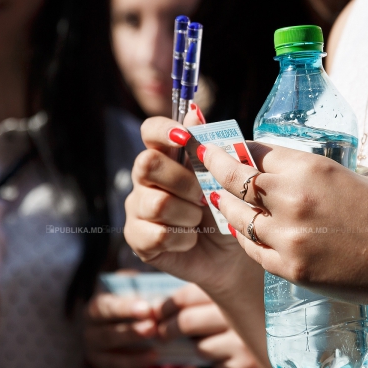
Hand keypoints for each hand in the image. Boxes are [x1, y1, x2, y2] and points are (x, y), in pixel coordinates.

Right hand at [83, 291, 158, 367]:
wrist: (119, 322)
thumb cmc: (129, 306)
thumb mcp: (133, 298)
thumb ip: (143, 301)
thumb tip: (159, 306)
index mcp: (96, 308)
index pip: (106, 308)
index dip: (126, 308)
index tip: (146, 309)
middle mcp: (90, 330)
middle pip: (108, 333)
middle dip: (132, 332)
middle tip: (153, 328)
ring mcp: (94, 349)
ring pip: (110, 353)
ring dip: (135, 352)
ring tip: (155, 347)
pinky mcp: (102, 364)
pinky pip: (117, 366)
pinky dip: (135, 362)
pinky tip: (153, 356)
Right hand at [124, 107, 260, 294]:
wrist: (230, 255)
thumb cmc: (226, 211)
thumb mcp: (224, 179)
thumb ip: (208, 147)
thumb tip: (195, 112)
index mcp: (165, 156)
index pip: (150, 131)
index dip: (163, 130)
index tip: (183, 137)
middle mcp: (145, 180)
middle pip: (147, 164)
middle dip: (184, 181)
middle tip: (204, 197)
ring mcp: (137, 209)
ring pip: (158, 203)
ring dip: (189, 215)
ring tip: (199, 221)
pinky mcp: (137, 238)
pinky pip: (158, 234)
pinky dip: (183, 239)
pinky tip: (190, 239)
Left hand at [157, 284, 266, 367]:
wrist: (307, 338)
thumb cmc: (269, 307)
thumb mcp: (243, 290)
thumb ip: (216, 290)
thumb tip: (167, 303)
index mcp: (232, 290)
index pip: (186, 296)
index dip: (166, 306)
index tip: (156, 313)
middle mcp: (236, 314)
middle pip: (187, 322)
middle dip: (168, 330)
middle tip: (161, 333)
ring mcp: (242, 341)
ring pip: (200, 347)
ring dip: (198, 346)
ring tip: (204, 342)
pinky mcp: (249, 364)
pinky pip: (220, 367)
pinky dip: (220, 363)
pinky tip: (230, 355)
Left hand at [199, 141, 367, 342]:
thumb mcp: (355, 174)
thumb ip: (316, 171)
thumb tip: (293, 168)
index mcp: (310, 168)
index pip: (255, 150)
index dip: (239, 147)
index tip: (228, 145)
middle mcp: (291, 199)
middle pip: (235, 178)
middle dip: (216, 165)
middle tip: (204, 158)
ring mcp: (287, 237)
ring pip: (236, 216)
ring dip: (226, 204)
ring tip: (218, 196)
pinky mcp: (289, 269)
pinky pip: (252, 248)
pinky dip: (244, 236)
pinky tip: (241, 229)